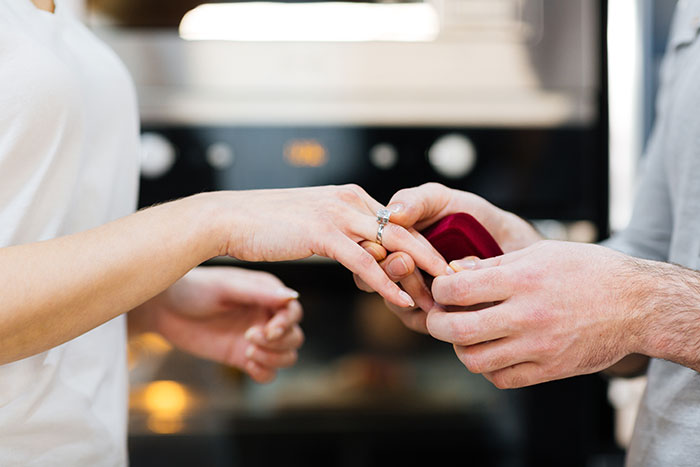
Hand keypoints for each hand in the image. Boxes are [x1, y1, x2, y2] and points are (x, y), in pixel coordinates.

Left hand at [129, 266, 303, 382]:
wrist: (163, 308)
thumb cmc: (193, 289)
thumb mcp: (226, 288)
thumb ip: (260, 293)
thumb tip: (292, 296)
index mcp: (267, 293)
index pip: (293, 312)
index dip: (287, 324)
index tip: (268, 330)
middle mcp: (265, 315)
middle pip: (294, 337)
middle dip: (278, 342)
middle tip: (249, 337)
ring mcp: (255, 338)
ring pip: (286, 356)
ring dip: (273, 358)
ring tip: (247, 350)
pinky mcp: (241, 356)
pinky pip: (267, 372)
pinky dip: (264, 372)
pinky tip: (247, 363)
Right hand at [216, 185, 448, 307]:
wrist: (229, 218)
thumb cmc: (266, 224)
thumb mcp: (311, 221)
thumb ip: (338, 230)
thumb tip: (354, 249)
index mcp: (350, 196)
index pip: (398, 222)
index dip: (423, 245)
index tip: (441, 268)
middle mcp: (350, 200)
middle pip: (406, 231)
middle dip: (434, 258)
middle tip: (457, 283)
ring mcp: (338, 214)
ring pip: (393, 244)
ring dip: (419, 273)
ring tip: (439, 297)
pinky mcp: (323, 233)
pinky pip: (364, 262)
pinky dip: (386, 282)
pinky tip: (402, 300)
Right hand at [354, 183, 541, 331]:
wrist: (510, 240)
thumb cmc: (470, 216)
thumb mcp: (440, 200)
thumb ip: (416, 201)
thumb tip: (394, 213)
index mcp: (390, 244)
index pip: (365, 253)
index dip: (368, 253)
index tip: (379, 248)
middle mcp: (397, 272)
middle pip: (371, 281)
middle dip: (387, 272)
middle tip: (405, 263)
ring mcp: (414, 296)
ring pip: (396, 304)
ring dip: (410, 292)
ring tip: (434, 279)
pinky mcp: (436, 316)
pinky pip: (422, 321)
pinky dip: (431, 312)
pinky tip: (446, 300)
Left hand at [426, 240, 644, 387]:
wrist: (638, 305)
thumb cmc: (587, 270)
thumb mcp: (541, 252)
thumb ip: (494, 264)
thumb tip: (454, 271)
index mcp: (523, 279)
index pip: (457, 289)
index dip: (439, 289)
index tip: (442, 288)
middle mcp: (528, 315)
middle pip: (457, 330)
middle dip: (437, 323)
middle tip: (438, 316)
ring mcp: (539, 347)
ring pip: (475, 360)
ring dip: (461, 348)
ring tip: (466, 334)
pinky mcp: (550, 370)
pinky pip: (502, 379)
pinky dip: (488, 368)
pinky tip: (492, 351)